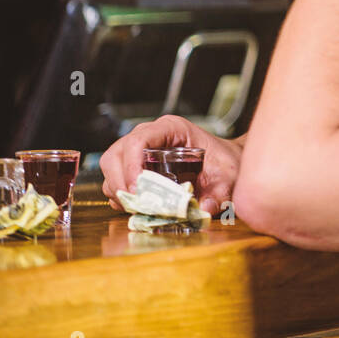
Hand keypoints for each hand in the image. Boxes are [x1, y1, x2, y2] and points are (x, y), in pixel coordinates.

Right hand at [99, 115, 242, 215]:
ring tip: (137, 206)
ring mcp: (140, 151)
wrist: (227, 164)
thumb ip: (220, 193)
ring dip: (118, 189)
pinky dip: (120, 195)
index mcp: (171, 129)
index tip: (137, 189)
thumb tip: (204, 208)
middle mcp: (151, 136)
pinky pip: (116, 179)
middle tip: (134, 202)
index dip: (131, 165)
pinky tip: (137, 205)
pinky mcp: (136, 166)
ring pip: (111, 167)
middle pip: (116, 154)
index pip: (138, 140)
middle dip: (120, 180)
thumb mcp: (227, 176)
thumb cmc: (224, 162)